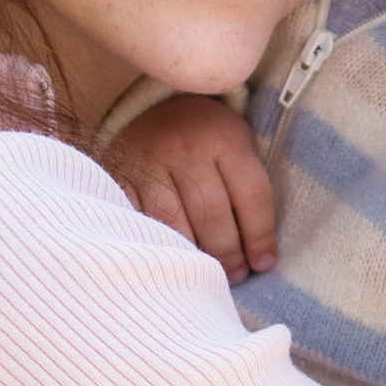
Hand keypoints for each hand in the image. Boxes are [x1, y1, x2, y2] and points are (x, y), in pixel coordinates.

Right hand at [103, 92, 277, 280]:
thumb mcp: (237, 148)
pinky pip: (139, 221)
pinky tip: (171, 259)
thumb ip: (248, 192)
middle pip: (212, 214)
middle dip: (228, 254)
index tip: (264, 264)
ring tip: (206, 274)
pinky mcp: (122, 179)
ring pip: (173, 222)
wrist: (153, 109)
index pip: (251, 193)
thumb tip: (261, 258)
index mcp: (224, 139)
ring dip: (193, 256)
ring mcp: (150, 164)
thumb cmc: (208, 140)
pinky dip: (156, 244)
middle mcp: (186, 149)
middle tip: (236, 276)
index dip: (261, 235)